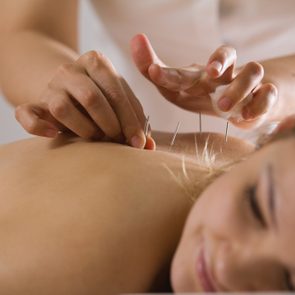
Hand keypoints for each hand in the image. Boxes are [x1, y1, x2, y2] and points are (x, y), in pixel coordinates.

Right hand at [15, 50, 154, 148]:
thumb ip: (134, 119)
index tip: (138, 143)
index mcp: (97, 62)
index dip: (130, 119)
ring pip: (63, 108)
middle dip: (110, 125)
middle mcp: (71, 70)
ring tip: (96, 138)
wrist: (68, 89)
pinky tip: (54, 135)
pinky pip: (27, 114)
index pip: (116, 91)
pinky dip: (38, 127)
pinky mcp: (34, 103)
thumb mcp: (119, 101)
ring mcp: (50, 86)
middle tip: (118, 141)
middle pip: (92, 98)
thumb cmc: (101, 99)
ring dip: (84, 129)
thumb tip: (149, 147)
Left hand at [131, 34, 277, 128]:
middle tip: (211, 74)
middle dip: (219, 61)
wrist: (237, 107)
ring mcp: (245, 83)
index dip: (168, 71)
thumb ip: (155, 72)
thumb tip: (135, 39)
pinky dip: (261, 103)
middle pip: (225, 54)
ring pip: (252, 71)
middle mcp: (223, 73)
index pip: (182, 70)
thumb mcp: (176, 89)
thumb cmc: (202, 95)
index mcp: (199, 74)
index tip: (153, 72)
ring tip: (225, 108)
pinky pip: (268, 95)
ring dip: (239, 87)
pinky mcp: (263, 97)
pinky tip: (247, 116)